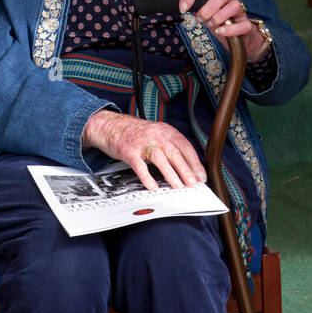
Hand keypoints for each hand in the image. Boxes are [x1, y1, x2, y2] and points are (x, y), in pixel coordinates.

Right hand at [82, 108, 207, 190]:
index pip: (185, 146)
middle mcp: (155, 134)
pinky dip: (147, 178)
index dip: (194, 162)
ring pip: (159, 158)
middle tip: (193, 183)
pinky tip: (153, 187)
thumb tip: (187, 167)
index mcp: (166, 130)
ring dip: (171, 174)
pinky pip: (139, 166)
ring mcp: (142, 143)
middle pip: (174, 153)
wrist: (111, 125)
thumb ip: (171, 145)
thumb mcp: (157, 133)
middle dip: (186, 170)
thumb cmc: (136, 133)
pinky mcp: (129, 151)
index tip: (201, 175)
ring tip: (178, 186)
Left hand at [157, 0, 269, 60]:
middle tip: (200, 19)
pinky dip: (230, 29)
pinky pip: (243, 24)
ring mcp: (238, 9)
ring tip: (210, 25)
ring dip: (217, 18)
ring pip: (233, 6)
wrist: (234, 31)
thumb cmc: (213, 14)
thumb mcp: (196, 3)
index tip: (182, 8)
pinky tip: (220, 32)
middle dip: (206, 10)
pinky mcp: (245, 23)